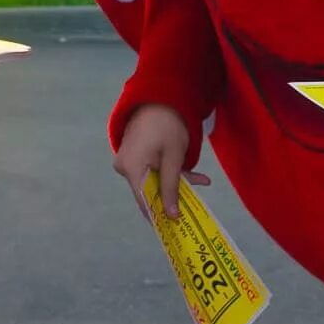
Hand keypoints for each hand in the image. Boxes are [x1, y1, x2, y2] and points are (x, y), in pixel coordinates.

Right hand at [113, 103, 210, 219]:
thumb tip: (172, 216)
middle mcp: (124, 168)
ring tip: (200, 180)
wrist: (158, 98)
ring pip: (152, 181)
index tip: (178, 226)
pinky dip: (168, 172)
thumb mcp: (174, 158)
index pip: (144, 202)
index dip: (160, 215)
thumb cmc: (167, 126)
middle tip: (196, 201)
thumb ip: (172, 188)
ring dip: (174, 182)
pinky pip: (150, 171)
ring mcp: (127, 161)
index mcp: (131, 169)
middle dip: (173, 195)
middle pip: (149, 192)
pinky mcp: (132, 156)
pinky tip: (190, 173)